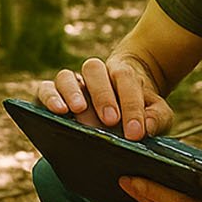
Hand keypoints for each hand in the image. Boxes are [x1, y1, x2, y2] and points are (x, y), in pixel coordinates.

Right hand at [34, 56, 173, 139]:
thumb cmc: (138, 115)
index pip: (126, 80)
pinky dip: (49, 97)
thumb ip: (157, 118)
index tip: (135, 133)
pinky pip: (44, 89)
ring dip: (71, 92)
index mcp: (121, 75)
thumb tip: (147, 126)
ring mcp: (71, 85)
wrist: (114, 119)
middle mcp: (94, 77)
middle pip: (94, 69)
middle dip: (102, 95)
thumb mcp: (155, 115)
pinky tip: (58, 111)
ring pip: (66, 76)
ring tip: (77, 111)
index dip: (131, 106)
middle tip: (110, 121)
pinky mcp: (50, 97)